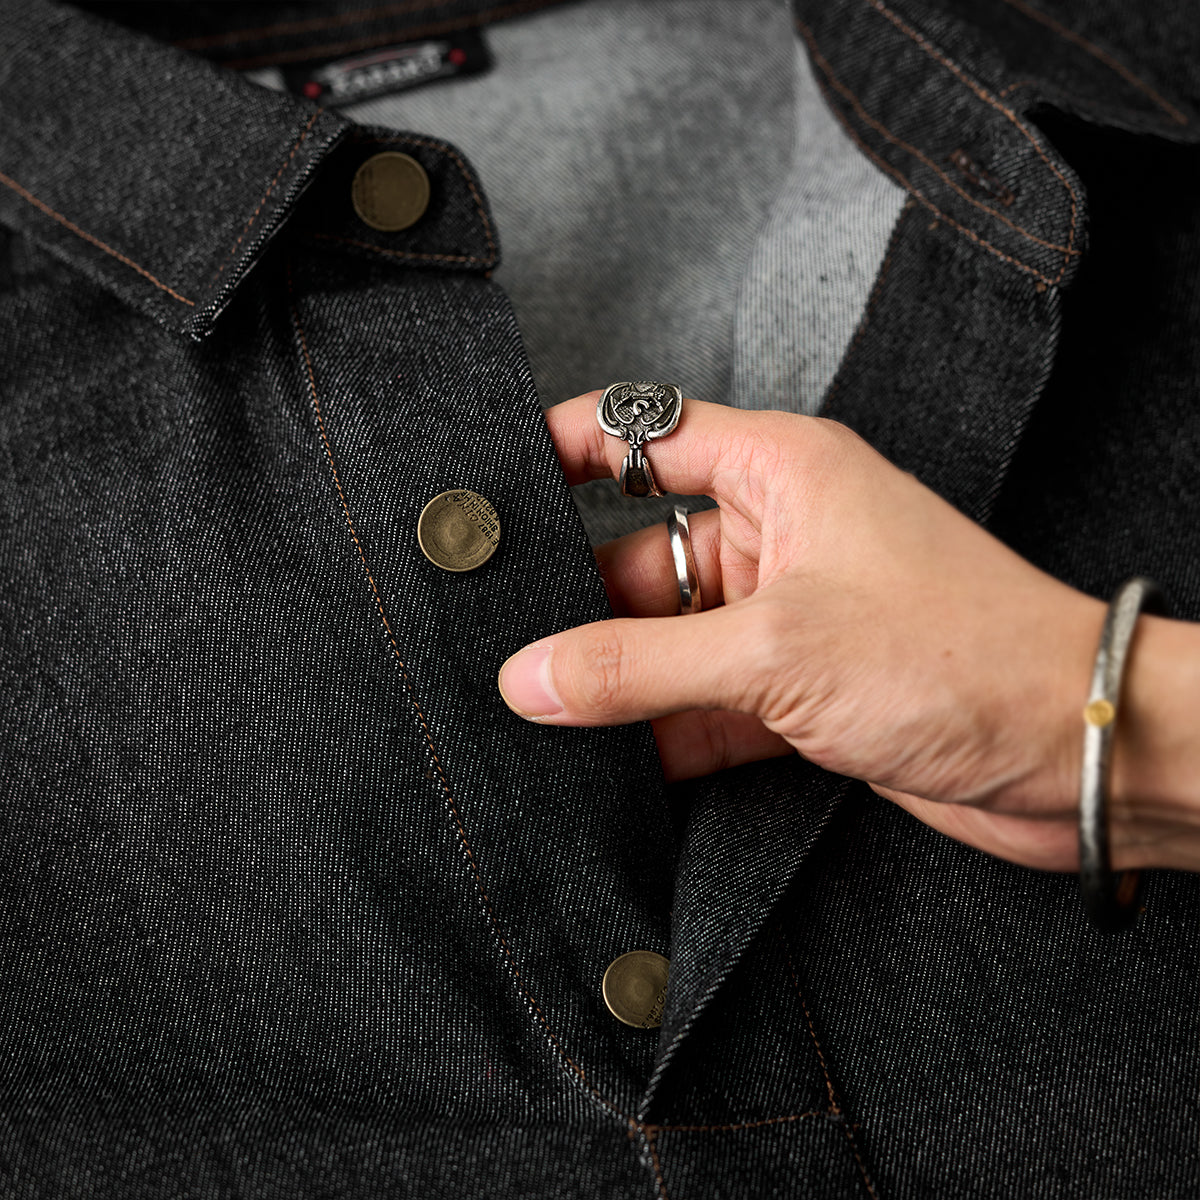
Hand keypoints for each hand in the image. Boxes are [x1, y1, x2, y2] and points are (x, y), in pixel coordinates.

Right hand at [497, 392, 1196, 872]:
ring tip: (536, 709)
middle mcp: (779, 535)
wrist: (1074, 753)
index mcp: (779, 472)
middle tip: (498, 638)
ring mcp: (785, 616)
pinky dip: (659, 733)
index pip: (644, 433)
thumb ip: (638, 666)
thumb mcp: (773, 651)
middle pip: (639, 552)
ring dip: (614, 678)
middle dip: (576, 599)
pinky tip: (606, 762)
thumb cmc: (964, 655)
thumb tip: (532, 677)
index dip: (565, 449)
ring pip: (666, 638)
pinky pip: (700, 702)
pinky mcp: (797, 690)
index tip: (493, 486)